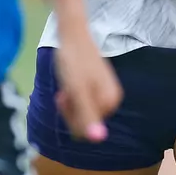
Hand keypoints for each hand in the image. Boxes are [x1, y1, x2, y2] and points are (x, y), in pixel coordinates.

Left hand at [53, 26, 121, 143]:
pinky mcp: (98, 86)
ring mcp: (105, 93)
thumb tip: (98, 139)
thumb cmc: (74, 62)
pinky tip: (69, 83)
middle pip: (86, 121)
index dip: (71, 118)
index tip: (64, 99)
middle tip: (63, 92)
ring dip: (71, 103)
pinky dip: (73, 95)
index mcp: (110, 102)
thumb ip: (87, 115)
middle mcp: (112, 100)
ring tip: (65, 86)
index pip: (87, 130)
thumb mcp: (77, 92)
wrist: (72, 35)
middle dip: (71, 111)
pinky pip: (84, 101)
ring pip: (83, 111)